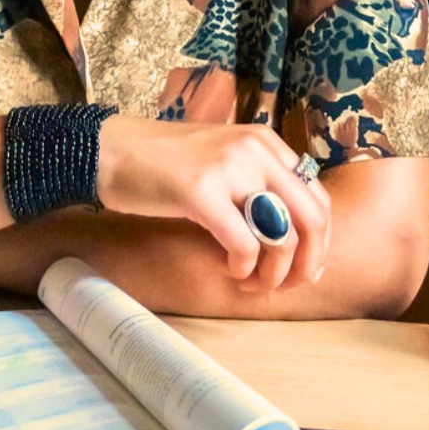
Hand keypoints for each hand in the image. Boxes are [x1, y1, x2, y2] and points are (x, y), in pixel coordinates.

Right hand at [96, 119, 331, 292]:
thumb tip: (293, 241)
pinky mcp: (201, 192)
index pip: (318, 197)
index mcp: (266, 142)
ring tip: (251, 282)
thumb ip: (258, 186)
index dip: (318, 242)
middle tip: (284, 286)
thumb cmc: (164, 164)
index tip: (303, 270)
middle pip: (312, 219)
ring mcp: (229, 168)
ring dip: (274, 273)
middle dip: (306, 264)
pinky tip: (229, 269)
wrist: (109, 150)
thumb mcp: (223, 160)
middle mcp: (255, 150)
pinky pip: (245, 244)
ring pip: (283, 235)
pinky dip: (244, 268)